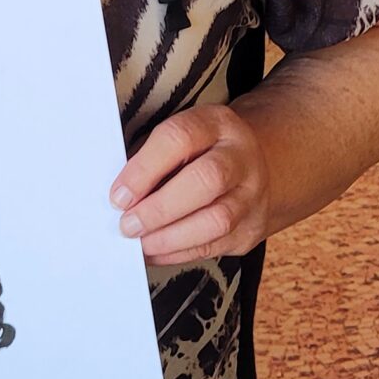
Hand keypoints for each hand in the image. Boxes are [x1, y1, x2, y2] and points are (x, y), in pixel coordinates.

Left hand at [110, 106, 271, 267]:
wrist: (259, 164)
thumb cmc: (204, 151)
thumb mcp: (184, 138)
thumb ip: (153, 159)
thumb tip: (120, 195)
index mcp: (217, 124)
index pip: (180, 138)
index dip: (145, 169)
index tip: (119, 195)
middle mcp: (240, 157)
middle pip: (206, 180)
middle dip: (160, 209)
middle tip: (128, 224)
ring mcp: (251, 194)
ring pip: (217, 220)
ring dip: (170, 238)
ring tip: (141, 243)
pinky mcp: (251, 228)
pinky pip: (215, 246)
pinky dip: (178, 253)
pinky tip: (156, 251)